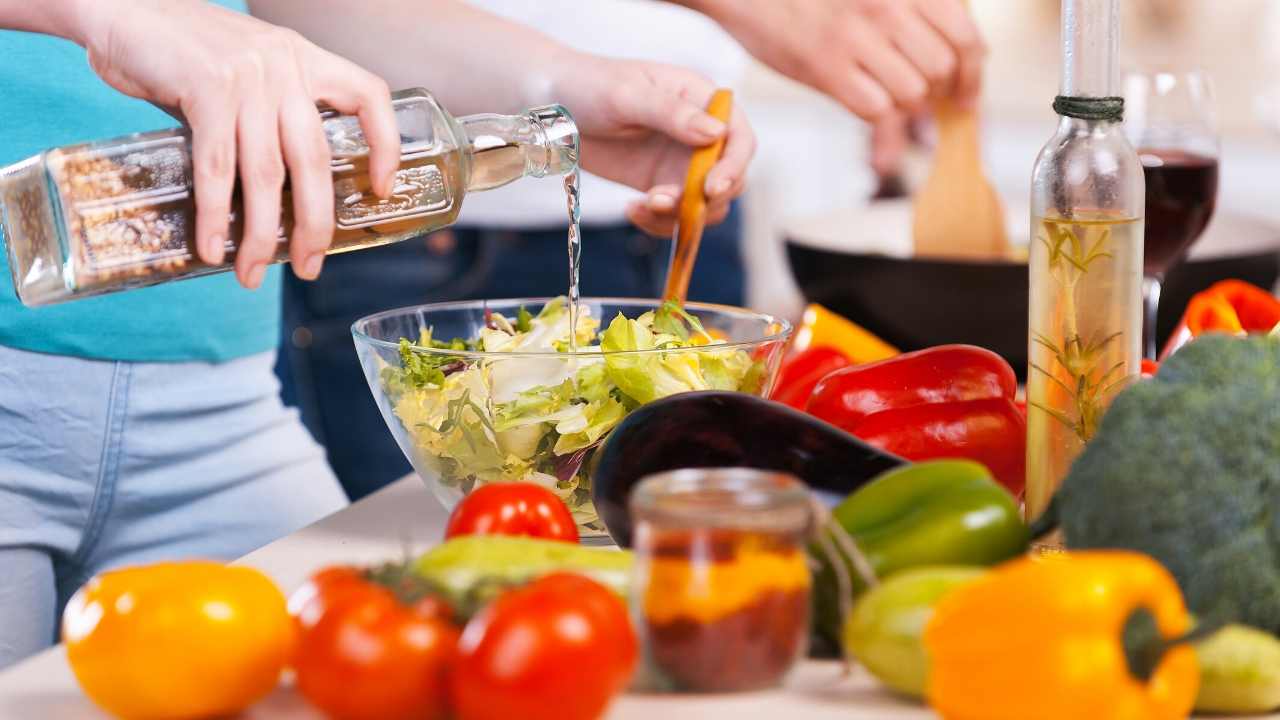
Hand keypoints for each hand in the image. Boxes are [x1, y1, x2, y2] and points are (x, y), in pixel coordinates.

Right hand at [70, 0, 399, 287]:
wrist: (121, 5)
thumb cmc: (182, 48)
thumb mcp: (246, 70)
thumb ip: (268, 116)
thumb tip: (276, 191)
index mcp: (304, 59)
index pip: (369, 95)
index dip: (386, 144)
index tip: (381, 191)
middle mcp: (284, 66)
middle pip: (315, 160)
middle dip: (315, 223)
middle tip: (309, 265)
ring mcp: (249, 77)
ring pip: (267, 174)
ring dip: (261, 233)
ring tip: (252, 273)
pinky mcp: (207, 89)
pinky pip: (218, 167)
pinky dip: (216, 214)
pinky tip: (214, 246)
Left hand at [547, 54, 754, 235]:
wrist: (551, 111)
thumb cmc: (589, 86)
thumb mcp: (628, 95)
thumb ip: (672, 113)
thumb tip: (717, 133)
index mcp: (700, 99)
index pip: (738, 137)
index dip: (733, 166)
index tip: (710, 188)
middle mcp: (698, 133)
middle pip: (730, 177)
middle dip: (705, 198)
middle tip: (663, 201)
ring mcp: (680, 162)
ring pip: (706, 203)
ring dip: (681, 215)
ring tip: (642, 206)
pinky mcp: (659, 184)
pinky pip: (676, 215)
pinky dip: (660, 222)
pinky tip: (632, 210)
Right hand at [698, 0, 984, 120]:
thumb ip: (912, 15)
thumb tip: (954, 65)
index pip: (965, 36)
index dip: (973, 74)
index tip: (967, 96)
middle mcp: (887, 6)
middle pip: (940, 70)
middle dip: (935, 94)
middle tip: (920, 102)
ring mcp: (857, 37)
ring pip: (912, 95)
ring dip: (905, 111)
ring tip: (887, 106)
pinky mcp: (827, 68)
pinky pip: (878, 113)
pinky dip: (886, 139)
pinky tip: (882, 155)